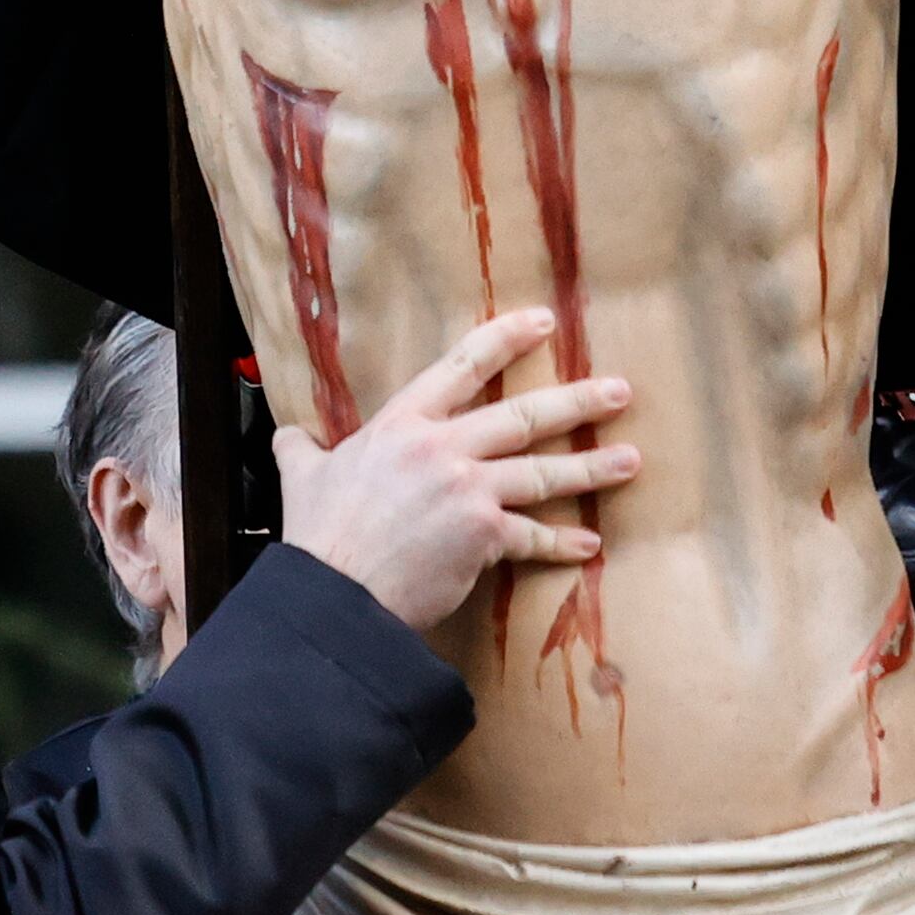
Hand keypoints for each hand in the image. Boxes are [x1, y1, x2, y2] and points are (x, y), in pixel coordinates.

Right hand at [272, 307, 639, 632]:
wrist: (335, 592)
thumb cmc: (319, 536)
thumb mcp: (304, 476)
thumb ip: (302, 450)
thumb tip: (285, 436)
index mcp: (403, 423)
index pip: (463, 365)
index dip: (507, 340)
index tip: (544, 321)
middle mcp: (442, 447)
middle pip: (523, 416)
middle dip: (577, 401)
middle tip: (619, 391)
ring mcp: (467, 490)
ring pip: (541, 472)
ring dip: (590, 468)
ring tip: (629, 460)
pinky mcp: (482, 536)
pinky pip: (532, 537)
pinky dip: (562, 543)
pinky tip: (589, 544)